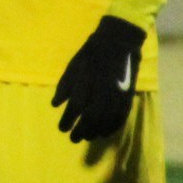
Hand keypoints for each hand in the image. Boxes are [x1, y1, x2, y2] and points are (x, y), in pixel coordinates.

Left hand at [52, 15, 145, 145]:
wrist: (117, 44)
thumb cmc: (90, 55)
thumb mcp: (72, 67)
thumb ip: (64, 87)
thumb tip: (55, 105)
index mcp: (85, 84)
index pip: (74, 109)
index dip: (67, 121)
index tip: (62, 129)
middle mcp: (101, 92)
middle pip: (90, 119)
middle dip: (80, 131)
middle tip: (73, 138)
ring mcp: (116, 96)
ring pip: (105, 120)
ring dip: (95, 132)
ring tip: (87, 137)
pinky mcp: (127, 97)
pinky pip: (120, 117)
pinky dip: (111, 127)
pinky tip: (104, 133)